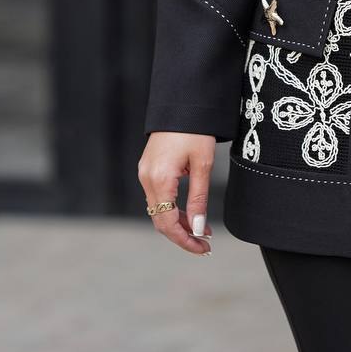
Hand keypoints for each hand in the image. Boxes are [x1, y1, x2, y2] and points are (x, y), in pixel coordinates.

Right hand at [138, 132, 215, 254]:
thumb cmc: (195, 129)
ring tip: (202, 230)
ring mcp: (145, 173)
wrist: (183, 103)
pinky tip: (190, 212)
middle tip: (205, 244)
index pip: (167, 223)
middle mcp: (147, 178)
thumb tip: (198, 228)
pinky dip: (173, 208)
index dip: (185, 240)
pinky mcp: (149, 168)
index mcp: (159, 179)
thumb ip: (199, 198)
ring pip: (159, 210)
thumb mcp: (203, 164)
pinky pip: (159, 197)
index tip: (203, 248)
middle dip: (182, 235)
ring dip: (179, 222)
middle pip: (160, 220)